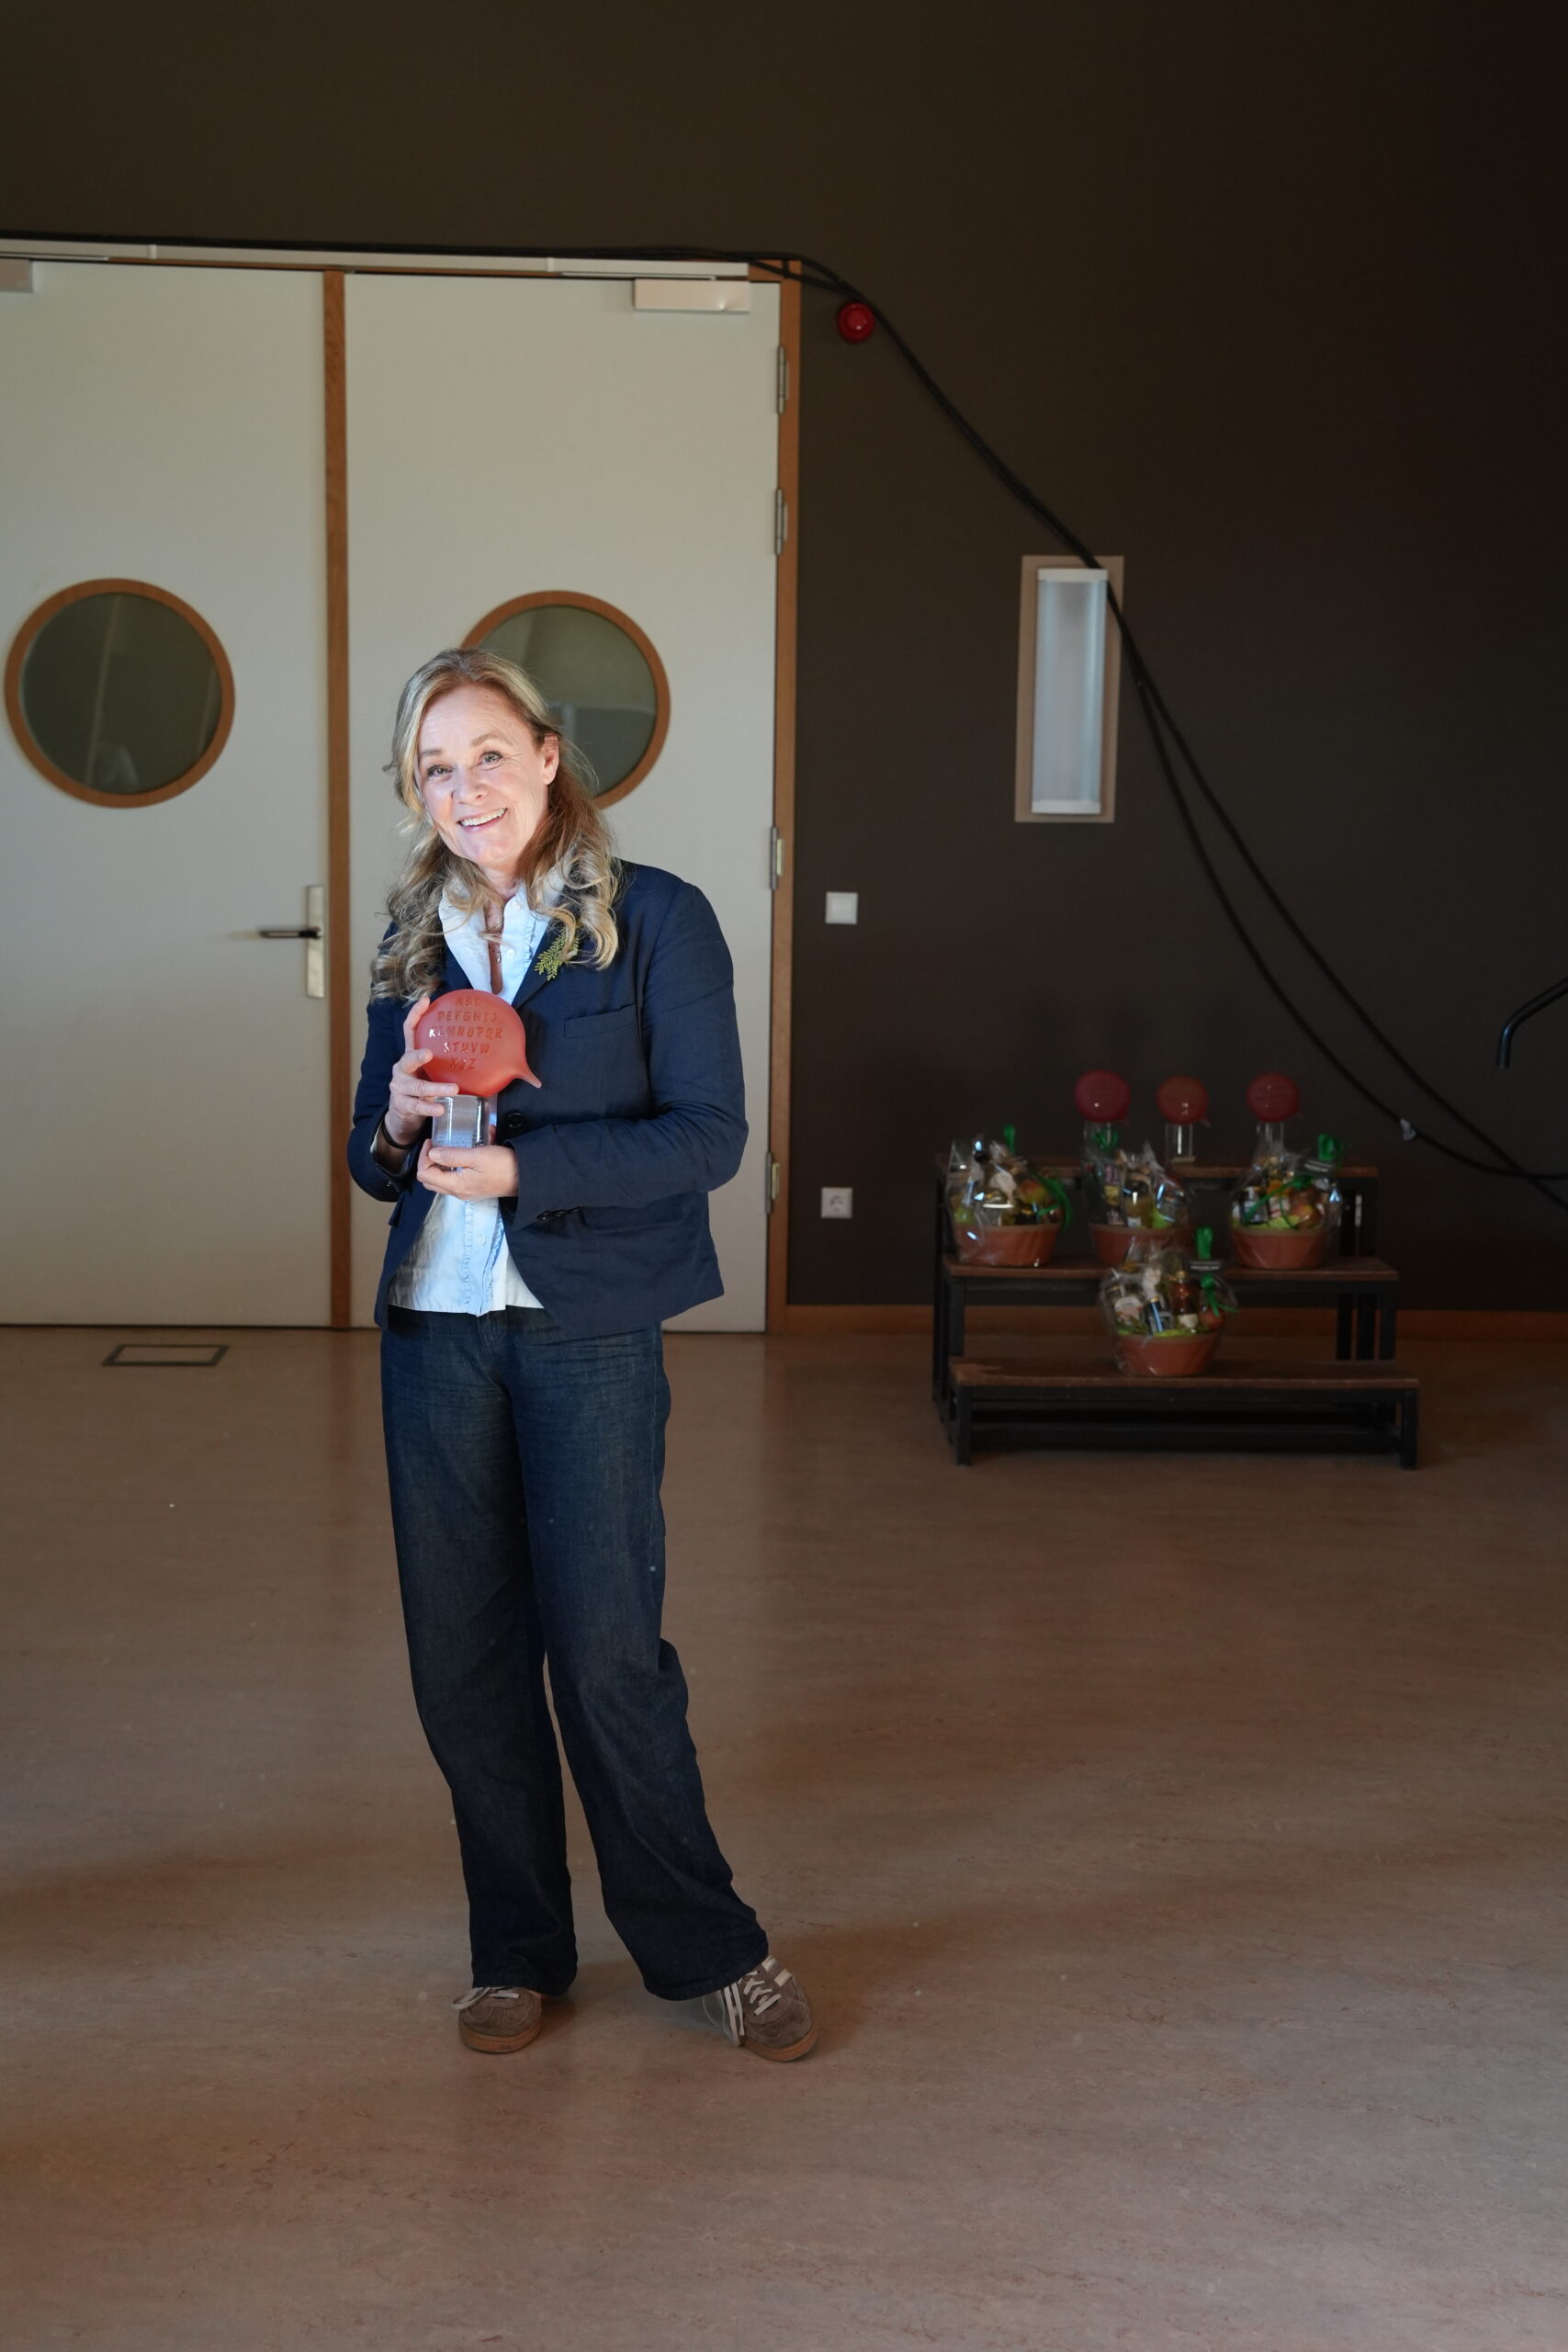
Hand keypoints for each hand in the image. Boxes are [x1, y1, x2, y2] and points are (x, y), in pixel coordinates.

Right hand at [384, 996, 457, 1146]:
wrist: (403, 1113)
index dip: (416, 1015)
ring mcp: (400, 1087)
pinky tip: (440, 1109)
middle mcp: (402, 1069)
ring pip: (416, 1087)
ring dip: (435, 1088)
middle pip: (407, 1059)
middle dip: (417, 1056)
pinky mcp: (403, 1105)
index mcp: (410, 1055)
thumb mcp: (432, 1069)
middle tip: (430, 1053)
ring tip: (453, 1089)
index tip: (425, 1000)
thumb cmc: (422, 1085)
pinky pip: (417, 1106)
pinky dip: (429, 1108)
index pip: (410, 1031)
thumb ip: (447, 1059)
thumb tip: (483, 1045)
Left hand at [416, 1139, 519, 1199]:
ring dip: (438, 1165)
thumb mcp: (477, 1155)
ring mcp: (466, 1192)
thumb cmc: (505, 1166)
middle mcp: (459, 1192)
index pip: (425, 1174)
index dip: (424, 1157)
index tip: (431, 1142)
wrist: (526, 1177)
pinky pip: (453, 1180)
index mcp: (457, 1185)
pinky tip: (460, 1155)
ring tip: (445, 1149)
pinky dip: (450, 1168)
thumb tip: (432, 1154)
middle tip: (434, 1146)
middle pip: (430, 1181)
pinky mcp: (473, 1188)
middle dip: (427, 1162)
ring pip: (441, 1181)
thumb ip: (453, 1155)